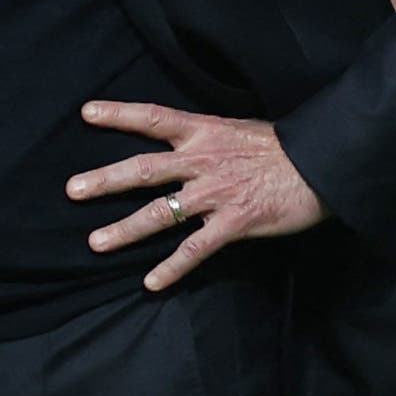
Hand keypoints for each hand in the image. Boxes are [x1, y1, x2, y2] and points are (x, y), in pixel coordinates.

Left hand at [67, 100, 326, 290]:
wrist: (324, 165)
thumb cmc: (284, 147)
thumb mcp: (239, 129)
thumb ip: (208, 138)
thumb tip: (185, 141)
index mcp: (204, 132)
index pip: (154, 117)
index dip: (120, 114)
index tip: (87, 112)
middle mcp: (203, 161)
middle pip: (145, 169)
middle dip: (106, 180)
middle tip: (72, 190)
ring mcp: (216, 194)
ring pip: (161, 213)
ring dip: (126, 229)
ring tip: (95, 242)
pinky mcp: (234, 223)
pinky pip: (195, 249)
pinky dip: (172, 268)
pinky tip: (151, 283)